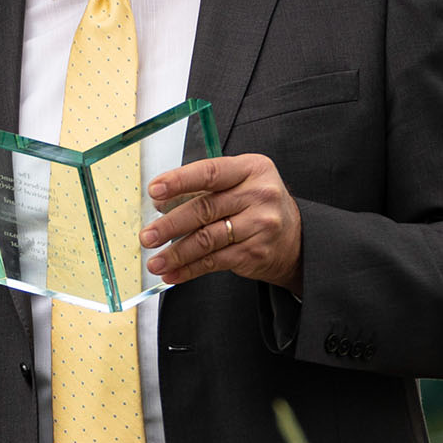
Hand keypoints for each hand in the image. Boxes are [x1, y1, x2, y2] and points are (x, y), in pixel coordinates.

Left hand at [142, 154, 303, 294]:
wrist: (294, 237)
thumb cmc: (255, 204)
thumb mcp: (238, 184)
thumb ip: (202, 189)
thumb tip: (160, 202)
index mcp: (251, 169)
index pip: (211, 172)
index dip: (180, 180)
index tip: (154, 190)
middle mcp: (259, 195)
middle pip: (206, 208)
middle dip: (170, 225)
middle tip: (148, 236)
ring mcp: (260, 225)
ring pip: (207, 239)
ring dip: (176, 253)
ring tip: (155, 261)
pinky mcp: (255, 252)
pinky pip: (214, 261)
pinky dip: (189, 269)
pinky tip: (173, 273)